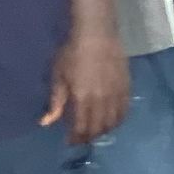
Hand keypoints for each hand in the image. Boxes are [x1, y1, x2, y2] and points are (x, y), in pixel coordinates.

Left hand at [44, 27, 129, 141]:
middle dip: (88, 137)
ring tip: (95, 129)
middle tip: (81, 136)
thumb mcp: (58, 76)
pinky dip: (118, 120)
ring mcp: (116, 94)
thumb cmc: (73, 52)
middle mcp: (101, 100)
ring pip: (113, 123)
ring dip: (103, 130)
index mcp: (82, 98)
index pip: (81, 129)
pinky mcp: (126, 87)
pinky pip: (124, 111)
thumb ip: (55, 102)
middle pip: (97, 129)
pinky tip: (111, 119)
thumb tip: (46, 123)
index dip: (75, 139)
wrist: (97, 32)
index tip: (70, 141)